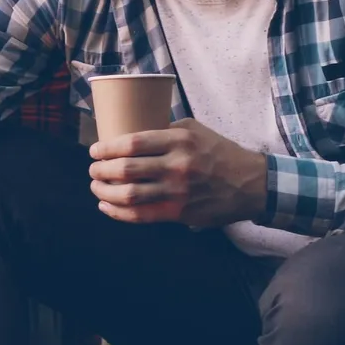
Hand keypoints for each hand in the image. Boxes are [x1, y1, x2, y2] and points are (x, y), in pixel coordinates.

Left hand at [87, 118, 268, 227]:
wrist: (251, 183)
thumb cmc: (219, 153)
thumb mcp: (195, 130)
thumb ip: (165, 129)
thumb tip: (130, 132)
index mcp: (179, 140)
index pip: (132, 143)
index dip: (106, 148)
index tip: (95, 151)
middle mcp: (178, 165)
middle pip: (125, 169)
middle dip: (100, 170)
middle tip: (93, 169)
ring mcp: (179, 191)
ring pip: (129, 194)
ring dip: (104, 191)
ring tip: (96, 187)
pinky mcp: (180, 212)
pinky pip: (141, 215)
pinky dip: (118, 212)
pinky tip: (107, 205)